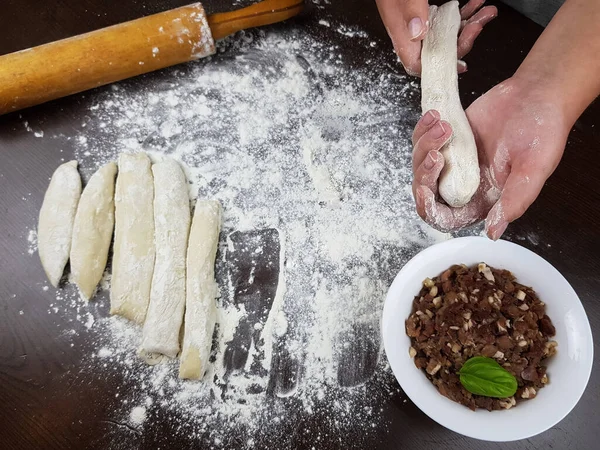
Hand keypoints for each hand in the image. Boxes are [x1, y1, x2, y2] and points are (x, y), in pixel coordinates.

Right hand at [375, 0, 496, 75]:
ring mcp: (415, 19)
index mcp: (400, 30)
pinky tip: (473, 3)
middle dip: (463, 39)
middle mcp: (408, 28)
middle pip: (437, 48)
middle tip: (479, 23)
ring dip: (468, 24)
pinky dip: (462, 11)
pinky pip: (444, 17)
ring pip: (444, 32)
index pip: (416, 63)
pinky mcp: (421, 10)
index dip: (438, 67)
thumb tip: (418, 32)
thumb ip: (409, 9)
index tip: (459, 63)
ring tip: (484, 12)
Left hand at [412, 76, 569, 238]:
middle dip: (424, 173)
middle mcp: (464, 184)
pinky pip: (422, 141)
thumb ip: (514, 201)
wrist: (537, 95)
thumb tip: (493, 233)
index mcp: (482, 200)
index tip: (426, 190)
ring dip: (424, 146)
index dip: (429, 209)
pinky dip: (423, 130)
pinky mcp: (447, 140)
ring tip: (444, 126)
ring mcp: (453, 161)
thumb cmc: (542, 132)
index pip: (445, 217)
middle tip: (437, 153)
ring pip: (421, 165)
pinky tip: (436, 116)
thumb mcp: (532, 169)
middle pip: (426, 191)